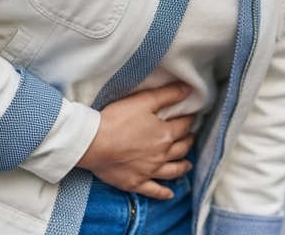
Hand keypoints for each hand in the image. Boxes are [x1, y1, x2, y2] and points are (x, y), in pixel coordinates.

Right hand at [76, 82, 195, 199]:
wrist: (93, 144)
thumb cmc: (117, 120)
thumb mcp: (144, 100)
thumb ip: (168, 94)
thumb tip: (188, 89)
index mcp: (165, 134)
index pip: (183, 126)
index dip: (188, 120)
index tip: (190, 117)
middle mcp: (162, 155)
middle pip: (181, 148)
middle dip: (188, 141)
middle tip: (190, 137)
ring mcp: (150, 171)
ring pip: (172, 170)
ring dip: (182, 166)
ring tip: (188, 164)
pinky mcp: (136, 182)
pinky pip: (154, 190)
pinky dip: (163, 193)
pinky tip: (170, 194)